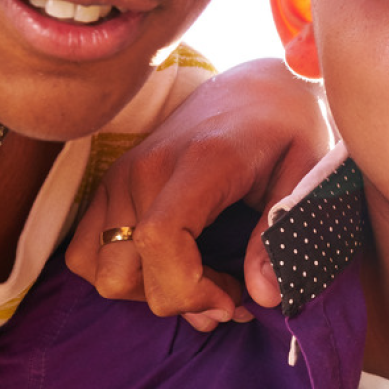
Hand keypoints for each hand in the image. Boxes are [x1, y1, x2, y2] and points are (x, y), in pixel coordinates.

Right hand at [65, 57, 327, 329]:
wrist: (253, 87)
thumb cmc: (285, 130)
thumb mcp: (304, 176)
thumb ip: (277, 236)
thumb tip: (262, 296)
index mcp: (200, 161)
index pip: (159, 237)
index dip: (187, 289)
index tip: (232, 300)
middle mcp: (146, 167)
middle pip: (122, 271)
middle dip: (177, 300)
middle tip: (229, 292)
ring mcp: (120, 175)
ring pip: (98, 271)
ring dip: (147, 292)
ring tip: (200, 278)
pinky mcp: (107, 184)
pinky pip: (84, 254)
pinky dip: (122, 274)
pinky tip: (169, 266)